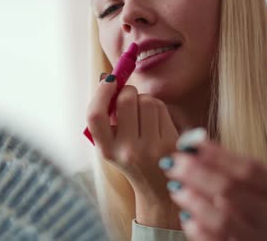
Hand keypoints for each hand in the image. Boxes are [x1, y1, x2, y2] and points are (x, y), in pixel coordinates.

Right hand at [86, 75, 180, 227]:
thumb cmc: (130, 157)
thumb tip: (106, 78)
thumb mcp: (111, 143)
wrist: (157, 188)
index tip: (108, 80)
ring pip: (147, 100)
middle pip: (126, 100)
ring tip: (142, 113)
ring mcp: (151, 148)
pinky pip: (161, 108)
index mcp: (107, 150)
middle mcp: (127, 151)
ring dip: (143, 99)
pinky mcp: (171, 143)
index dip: (100, 93)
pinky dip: (157, 107)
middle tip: (128, 96)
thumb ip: (106, 115)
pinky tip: (154, 120)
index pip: (95, 115)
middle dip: (127, 91)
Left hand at [162, 140, 266, 239]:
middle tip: (175, 164)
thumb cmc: (247, 207)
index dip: (219, 156)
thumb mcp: (243, 185)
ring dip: (195, 201)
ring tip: (176, 188)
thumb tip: (189, 143)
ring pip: (224, 220)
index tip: (193, 146)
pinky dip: (198, 229)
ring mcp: (259, 239)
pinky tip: (185, 217)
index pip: (250, 169)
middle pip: (233, 191)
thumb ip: (220, 163)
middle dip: (199, 174)